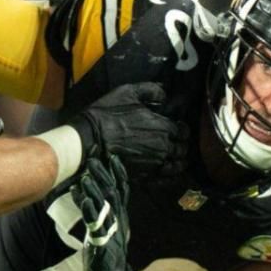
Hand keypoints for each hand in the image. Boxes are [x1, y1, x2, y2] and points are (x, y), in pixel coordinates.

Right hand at [69, 82, 188, 171]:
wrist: (87, 141)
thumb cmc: (106, 115)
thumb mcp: (127, 93)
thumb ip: (150, 90)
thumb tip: (164, 93)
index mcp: (164, 127)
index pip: (183, 131)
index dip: (181, 129)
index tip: (176, 127)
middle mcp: (164, 147)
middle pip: (182, 149)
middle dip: (180, 145)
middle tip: (174, 143)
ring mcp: (154, 164)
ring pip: (177, 166)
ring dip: (177, 162)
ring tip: (173, 159)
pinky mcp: (143, 176)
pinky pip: (165, 180)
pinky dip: (170, 178)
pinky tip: (167, 174)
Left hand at [74, 153, 145, 270]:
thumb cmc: (104, 253)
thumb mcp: (102, 228)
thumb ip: (97, 212)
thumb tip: (85, 194)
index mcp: (119, 216)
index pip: (120, 190)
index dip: (116, 173)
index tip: (110, 156)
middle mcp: (117, 221)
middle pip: (112, 193)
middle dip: (103, 175)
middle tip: (94, 159)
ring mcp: (111, 231)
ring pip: (104, 206)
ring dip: (95, 190)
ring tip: (86, 176)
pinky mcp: (102, 242)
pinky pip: (96, 224)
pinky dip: (90, 211)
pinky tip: (84, 200)